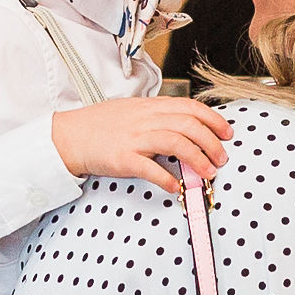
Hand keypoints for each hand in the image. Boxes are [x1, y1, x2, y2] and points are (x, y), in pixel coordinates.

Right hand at [51, 95, 231, 192]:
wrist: (68, 136)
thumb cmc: (100, 126)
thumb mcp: (132, 111)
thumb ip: (158, 116)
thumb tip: (187, 127)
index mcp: (149, 107)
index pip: (190, 108)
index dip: (213, 120)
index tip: (227, 133)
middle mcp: (144, 119)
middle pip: (189, 126)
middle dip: (212, 143)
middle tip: (221, 159)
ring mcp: (134, 138)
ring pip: (176, 144)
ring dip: (198, 160)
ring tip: (207, 173)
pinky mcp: (122, 159)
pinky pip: (151, 169)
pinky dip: (168, 179)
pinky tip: (177, 187)